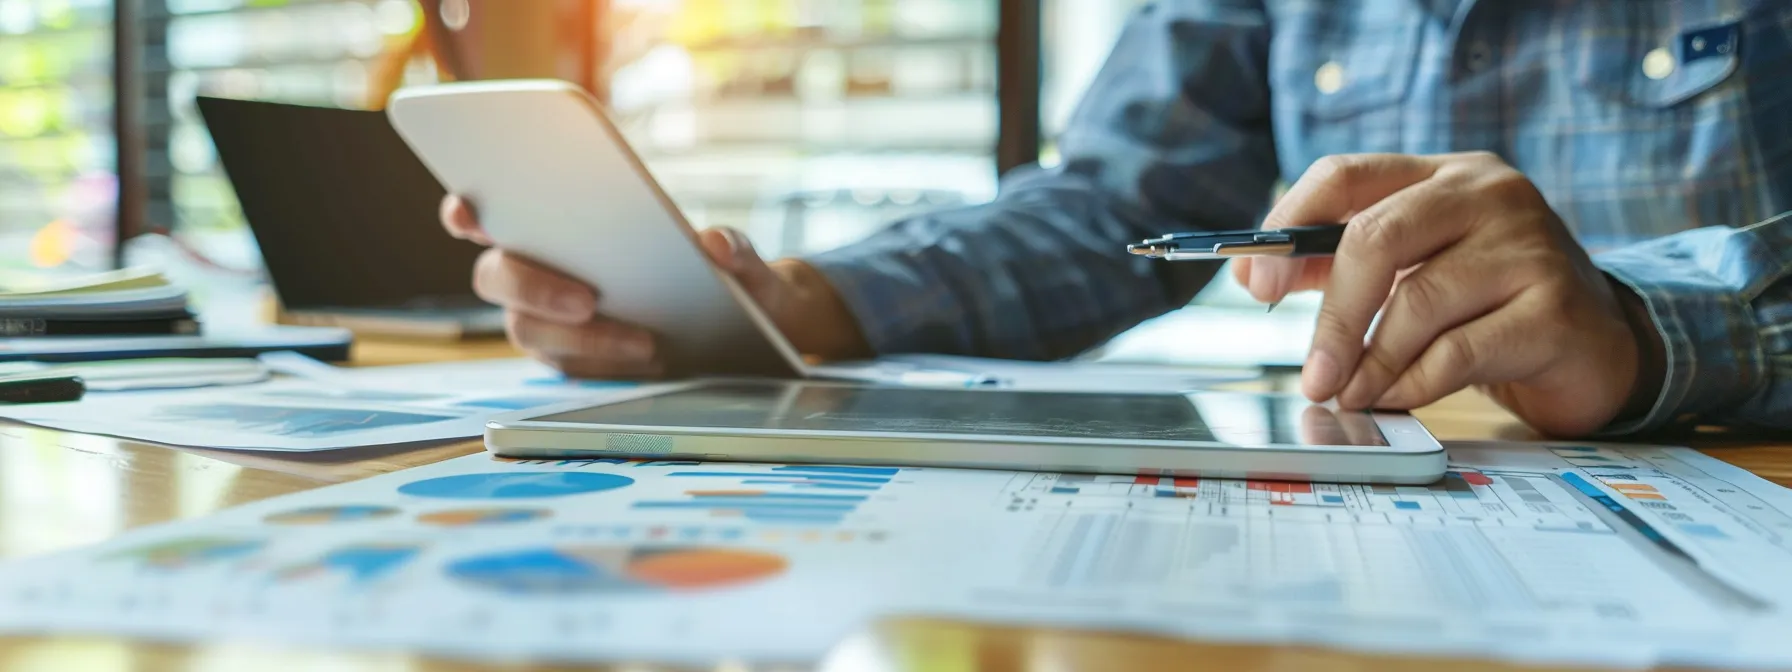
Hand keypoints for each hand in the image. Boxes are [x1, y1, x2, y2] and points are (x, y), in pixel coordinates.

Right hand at [440, 195, 868, 377]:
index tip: (469, 210)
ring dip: (580, 336)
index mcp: (553, 218)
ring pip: (525, 328)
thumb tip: (716, 246)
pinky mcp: (568, 357)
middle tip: (589, 298)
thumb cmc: (723, 272)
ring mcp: (545, 316)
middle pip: (495, 275)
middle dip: (532, 284)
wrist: (745, 323)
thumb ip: (738, 250)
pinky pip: (564, 364)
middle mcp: (534, 265)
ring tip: (645, 342)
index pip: (485, 207)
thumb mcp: (742, 260)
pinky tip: (648, 359)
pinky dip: (600, 362)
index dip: (464, 208)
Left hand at [1231, 152, 1664, 435]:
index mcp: (1445, 174)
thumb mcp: (1418, 266)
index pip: (1345, 174)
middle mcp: (1491, 194)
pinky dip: (1412, 383)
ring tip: (1349, 394)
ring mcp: (1530, 247)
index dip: (1287, 225)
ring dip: (1368, 362)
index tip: (1255, 280)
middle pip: (1375, 237)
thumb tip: (1260, 274)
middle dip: (1330, 315)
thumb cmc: (1492, 303)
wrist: (1599, 346)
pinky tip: (1395, 398)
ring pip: (1415, 302)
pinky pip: (1458, 351)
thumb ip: (1342, 264)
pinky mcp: (1556, 310)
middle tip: (1310, 373)